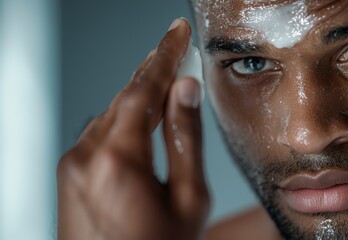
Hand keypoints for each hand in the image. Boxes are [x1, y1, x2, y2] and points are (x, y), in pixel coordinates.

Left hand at [57, 19, 209, 239]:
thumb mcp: (189, 198)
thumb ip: (185, 138)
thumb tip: (184, 92)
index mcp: (117, 161)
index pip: (143, 89)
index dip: (164, 55)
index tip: (177, 34)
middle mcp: (85, 157)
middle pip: (124, 97)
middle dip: (152, 70)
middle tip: (173, 48)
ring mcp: (71, 165)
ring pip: (111, 113)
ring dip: (138, 96)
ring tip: (164, 81)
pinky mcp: (68, 173)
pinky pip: (99, 132)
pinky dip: (123, 119)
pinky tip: (140, 118)